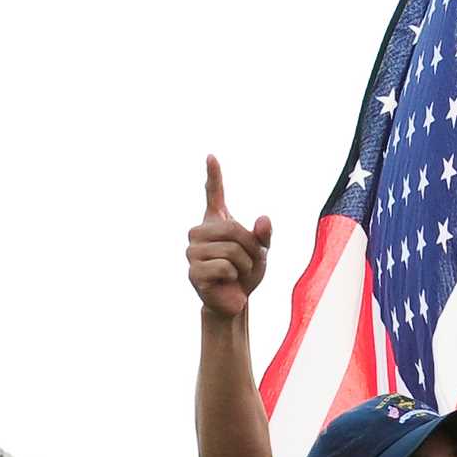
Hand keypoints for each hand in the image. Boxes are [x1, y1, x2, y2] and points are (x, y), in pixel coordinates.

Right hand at [187, 155, 271, 318]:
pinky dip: (234, 276)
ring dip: (244, 265)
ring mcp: (192, 252)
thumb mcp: (260, 252)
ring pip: (231, 250)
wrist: (235, 301)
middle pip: (233, 229)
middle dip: (250, 249)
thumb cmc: (245, 273)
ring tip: (236, 273)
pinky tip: (227, 282)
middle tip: (247, 263)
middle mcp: (199, 232)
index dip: (213, 175)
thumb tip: (264, 219)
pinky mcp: (193, 272)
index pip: (213, 194)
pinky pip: (225, 267)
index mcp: (215, 222)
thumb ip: (264, 235)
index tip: (212, 156)